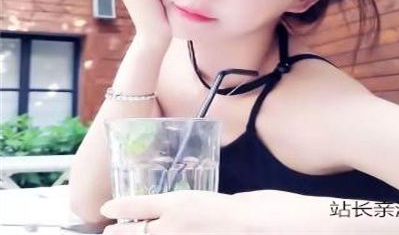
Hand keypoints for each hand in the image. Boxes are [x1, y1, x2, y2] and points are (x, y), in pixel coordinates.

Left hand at [100, 189, 310, 233]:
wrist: (256, 226)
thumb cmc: (236, 210)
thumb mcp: (202, 202)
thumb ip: (179, 209)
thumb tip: (164, 215)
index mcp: (178, 204)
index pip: (136, 205)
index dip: (118, 208)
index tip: (106, 208)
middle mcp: (173, 225)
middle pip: (129, 233)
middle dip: (116, 232)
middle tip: (110, 231)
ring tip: (121, 234)